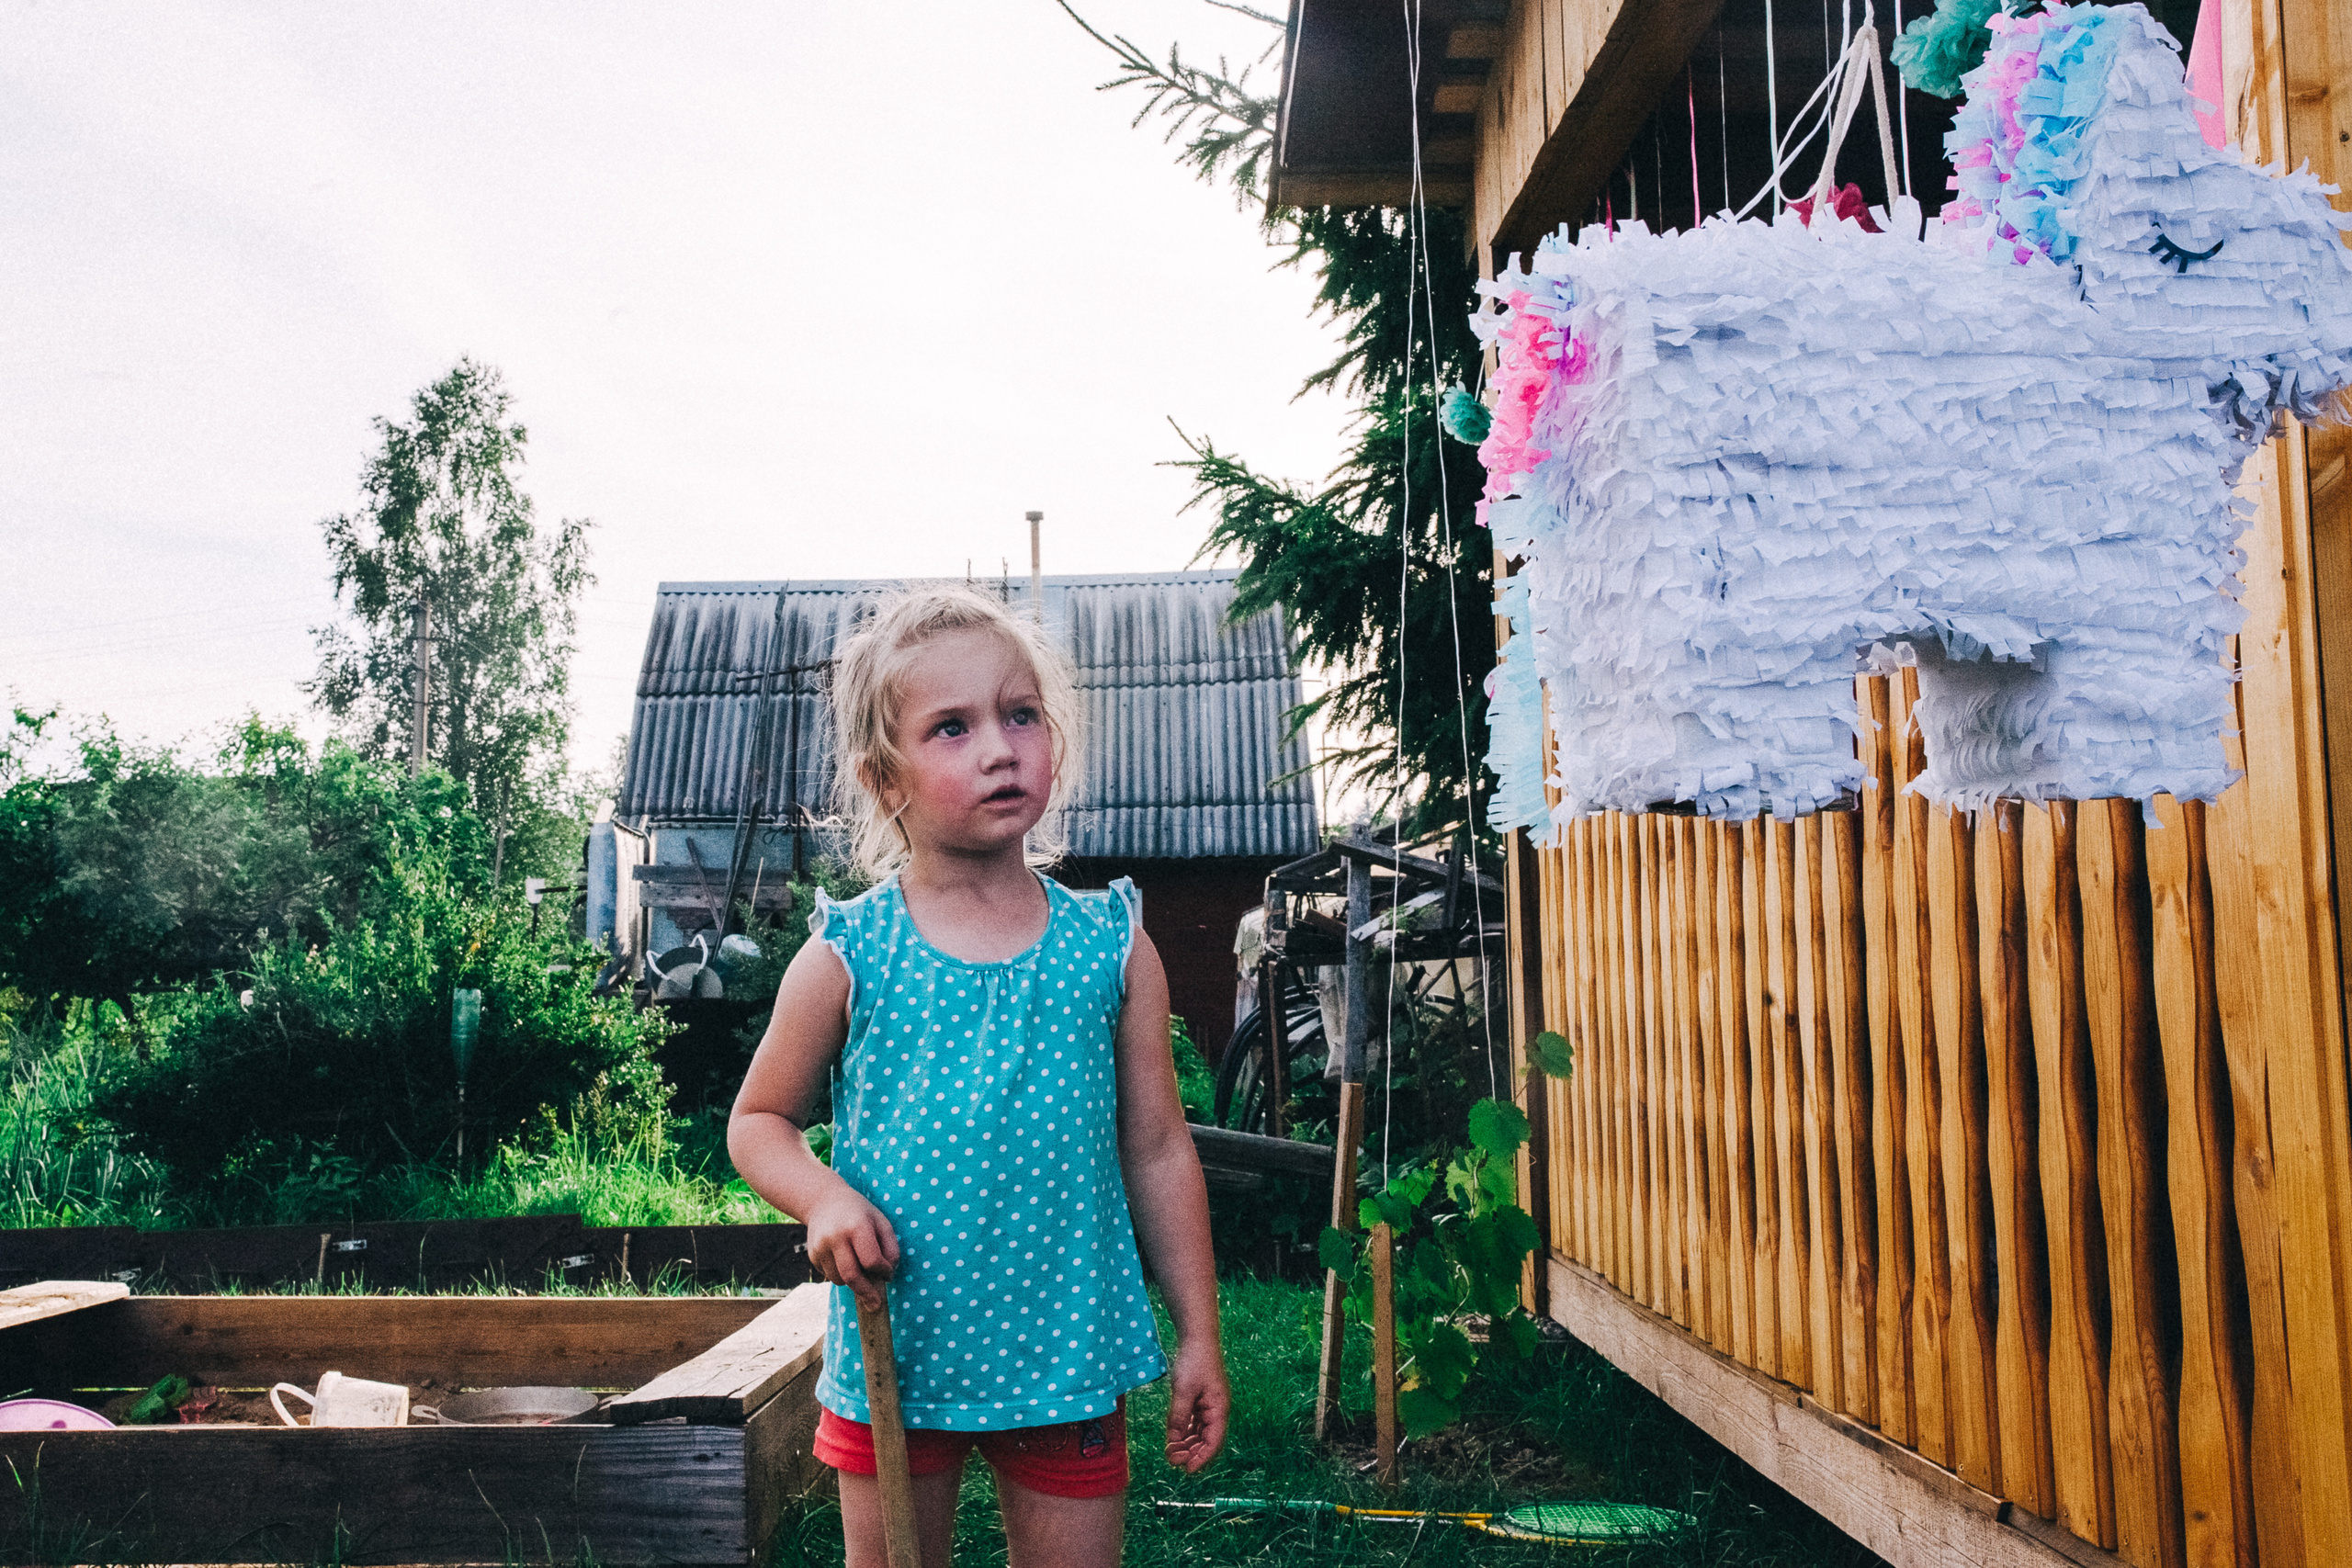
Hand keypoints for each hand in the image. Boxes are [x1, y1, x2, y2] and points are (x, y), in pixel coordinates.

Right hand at [802, 1187, 899, 1305]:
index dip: (883, 1271)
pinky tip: (844, 1259)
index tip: (888, 1274)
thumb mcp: (881, 1222)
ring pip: (839, 1280)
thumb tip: (889, 1275)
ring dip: (853, 1282)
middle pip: (852, 1276)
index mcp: (856, 1226)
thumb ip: (890, 1248)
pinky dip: (840, 1275)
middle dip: (866, 1293)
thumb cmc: (859, 1213)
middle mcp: (835, 1237)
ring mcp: (820, 1247)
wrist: (824, 1200)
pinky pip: (829, 1276)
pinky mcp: (812, 1255)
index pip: (871, 1260)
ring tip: (860, 1269)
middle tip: (876, 1305)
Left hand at [1163, 1338, 1229, 1473]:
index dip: (1202, 1459)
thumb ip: (1178, 1417)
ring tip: (1170, 1452)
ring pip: (1199, 1433)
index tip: (1187, 1470)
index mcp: (1219, 1410)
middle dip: (1191, 1453)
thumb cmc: (1194, 1363)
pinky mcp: (1199, 1400)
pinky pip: (1193, 1423)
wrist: (1197, 1339)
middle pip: (1206, 1440)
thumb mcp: (1183, 1391)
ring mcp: (1208, 1406)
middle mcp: (1216, 1411)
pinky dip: (1184, 1432)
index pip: (1213, 1442)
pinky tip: (1173, 1438)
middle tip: (1172, 1460)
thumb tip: (1174, 1440)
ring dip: (1186, 1444)